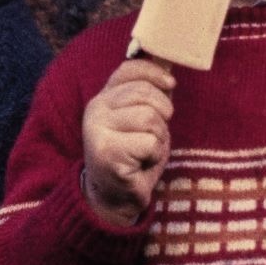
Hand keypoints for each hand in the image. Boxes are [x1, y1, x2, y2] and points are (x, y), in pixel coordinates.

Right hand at [82, 58, 174, 226]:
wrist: (114, 196)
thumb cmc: (133, 155)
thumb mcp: (140, 119)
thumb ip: (147, 94)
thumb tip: (168, 68)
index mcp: (103, 97)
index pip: (129, 69)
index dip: (155, 73)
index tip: (170, 85)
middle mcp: (95, 110)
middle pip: (145, 93)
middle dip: (162, 114)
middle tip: (154, 135)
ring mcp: (98, 130)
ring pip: (149, 118)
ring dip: (158, 138)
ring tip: (146, 151)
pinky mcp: (107, 152)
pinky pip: (149, 143)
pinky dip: (154, 155)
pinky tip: (141, 164)